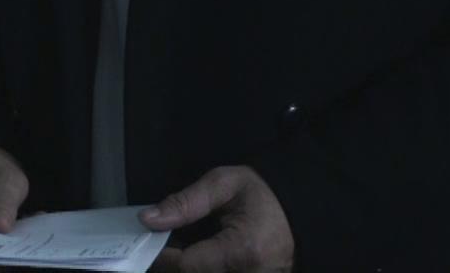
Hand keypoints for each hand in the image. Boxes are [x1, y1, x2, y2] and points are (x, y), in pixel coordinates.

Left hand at [142, 165, 294, 272]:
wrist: (302, 206)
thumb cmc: (263, 192)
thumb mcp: (223, 184)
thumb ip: (185, 203)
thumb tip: (148, 219)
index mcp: (243, 250)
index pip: (187, 265)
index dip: (161, 255)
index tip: (147, 238)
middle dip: (173, 264)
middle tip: (162, 242)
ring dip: (189, 266)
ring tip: (179, 247)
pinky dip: (203, 268)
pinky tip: (199, 254)